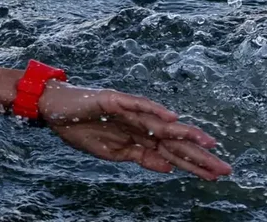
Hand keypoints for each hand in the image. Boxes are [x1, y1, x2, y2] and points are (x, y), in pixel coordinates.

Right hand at [38, 81, 232, 179]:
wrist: (51, 109)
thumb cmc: (78, 128)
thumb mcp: (111, 153)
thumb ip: (140, 157)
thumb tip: (168, 167)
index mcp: (137, 136)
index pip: (170, 151)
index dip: (192, 164)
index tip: (213, 176)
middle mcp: (137, 122)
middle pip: (172, 139)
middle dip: (197, 153)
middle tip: (223, 167)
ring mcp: (127, 110)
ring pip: (160, 122)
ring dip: (184, 132)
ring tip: (208, 142)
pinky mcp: (113, 99)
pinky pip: (136, 104)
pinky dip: (153, 109)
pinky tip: (171, 117)